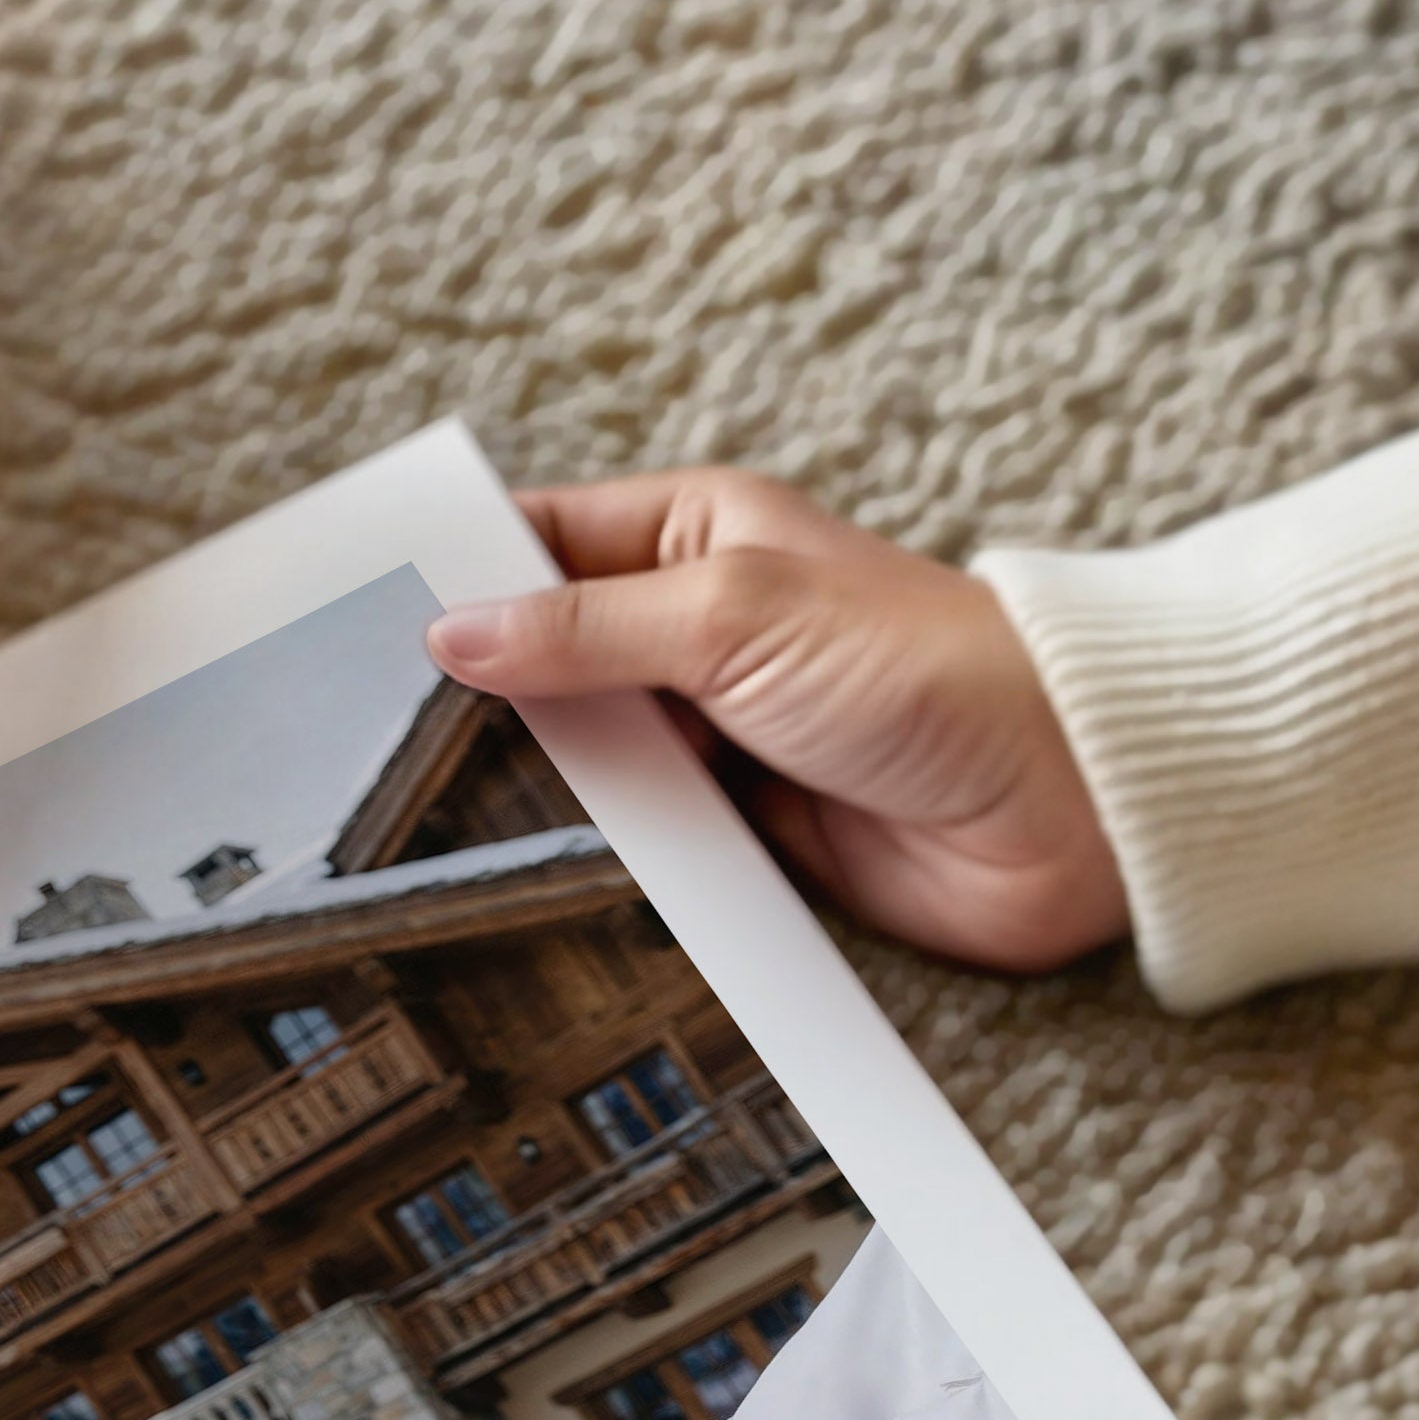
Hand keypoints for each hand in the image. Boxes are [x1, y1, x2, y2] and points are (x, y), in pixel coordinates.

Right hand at [426, 469, 1126, 972]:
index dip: (453, 578)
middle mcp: (695, 633)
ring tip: (419, 825)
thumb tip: (454, 633)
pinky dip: (593, 863)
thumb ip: (585, 630)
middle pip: (544, 664)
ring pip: (582, 766)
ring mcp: (712, 739)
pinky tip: (524, 882)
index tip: (361, 626)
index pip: (536, 544)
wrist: (1057, 805)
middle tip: (363, 742)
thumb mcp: (732, 618)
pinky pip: (638, 848)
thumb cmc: (927, 669)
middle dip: (473, 701)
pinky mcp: (738, 834)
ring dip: (528, 794)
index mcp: (693, 537)